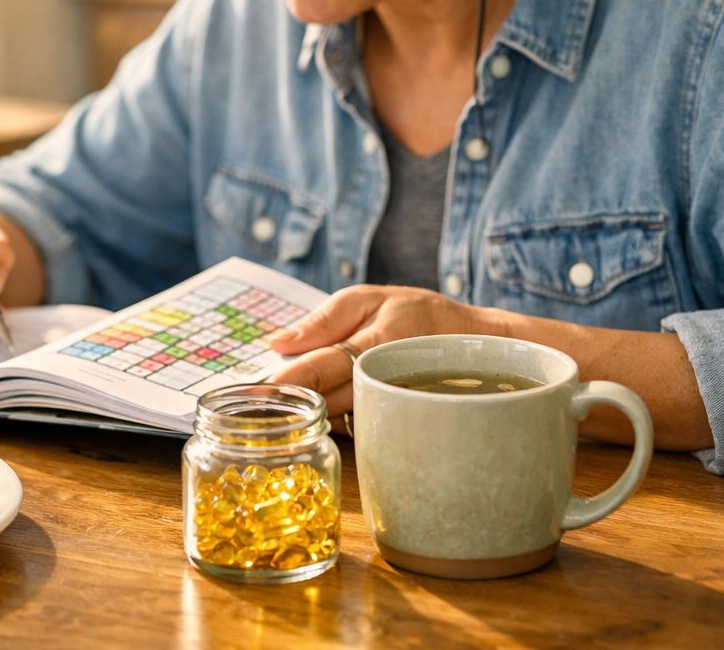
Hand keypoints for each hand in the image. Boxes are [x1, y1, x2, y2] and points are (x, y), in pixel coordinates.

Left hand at [268, 285, 510, 424]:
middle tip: (249, 406)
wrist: (475, 345)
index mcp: (376, 344)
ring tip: (269, 410)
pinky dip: (328, 418)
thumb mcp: (370, 299)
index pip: (322, 367)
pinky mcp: (390, 419)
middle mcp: (382, 379)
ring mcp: (389, 404)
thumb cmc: (418, 314)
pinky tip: (309, 411)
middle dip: (287, 404)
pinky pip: (351, 424)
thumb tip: (277, 341)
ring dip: (304, 415)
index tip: (253, 391)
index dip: (287, 381)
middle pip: (324, 400)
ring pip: (335, 417)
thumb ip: (324, 320)